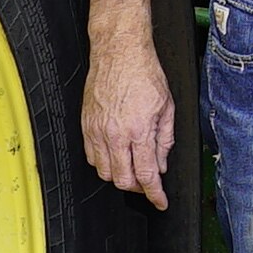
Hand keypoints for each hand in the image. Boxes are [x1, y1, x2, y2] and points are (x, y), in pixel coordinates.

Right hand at [81, 28, 175, 207]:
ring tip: (132, 169)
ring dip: (120, 176)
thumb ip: (165, 140)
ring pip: (104, 172)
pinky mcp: (86, 124)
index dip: (155, 194)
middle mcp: (115, 134)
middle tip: (147, 184)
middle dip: (137, 188)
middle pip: (122, 180)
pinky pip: (91, 156)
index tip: (160, 201)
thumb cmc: (143, 72)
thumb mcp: (166, 107)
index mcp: (139, 130)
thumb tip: (162, 164)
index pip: (147, 175)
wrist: (119, 51)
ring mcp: (97, 130)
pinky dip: (103, 163)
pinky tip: (115, 157)